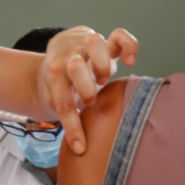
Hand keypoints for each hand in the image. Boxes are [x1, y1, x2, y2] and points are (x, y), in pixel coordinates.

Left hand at [40, 27, 136, 153]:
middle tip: (90, 101)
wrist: (58, 53)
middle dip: (85, 87)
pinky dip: (128, 46)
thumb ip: (65, 115)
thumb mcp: (55, 98)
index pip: (62, 101)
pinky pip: (120, 35)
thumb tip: (79, 149)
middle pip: (75, 66)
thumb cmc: (60, 83)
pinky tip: (130, 61)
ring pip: (95, 43)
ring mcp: (87, 45)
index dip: (72, 127)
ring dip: (102, 64)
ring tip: (104, 79)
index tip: (80, 147)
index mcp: (55, 74)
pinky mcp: (106, 41)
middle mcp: (70, 56)